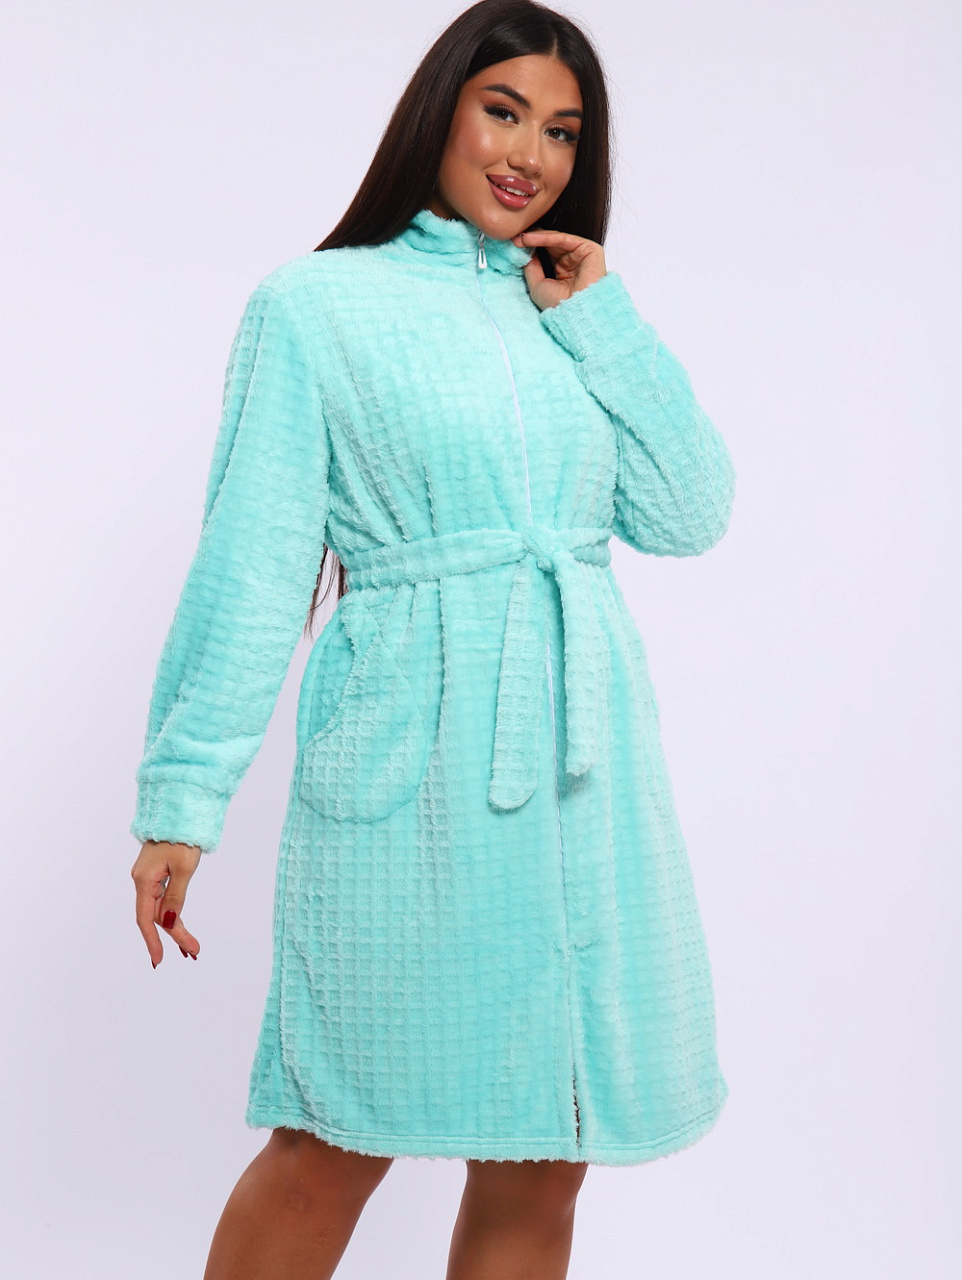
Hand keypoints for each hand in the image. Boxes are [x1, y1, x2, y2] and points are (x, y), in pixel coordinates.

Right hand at [130, 840, 202, 966]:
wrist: (180, 810)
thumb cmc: (182, 836)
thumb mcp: (184, 868)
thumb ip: (176, 898)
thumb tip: (169, 923)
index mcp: (144, 880)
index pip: (145, 919)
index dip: (152, 941)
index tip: (159, 961)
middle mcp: (142, 880)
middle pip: (155, 915)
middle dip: (173, 936)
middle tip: (194, 952)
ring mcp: (148, 875)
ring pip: (160, 907)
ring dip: (175, 926)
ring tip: (191, 945)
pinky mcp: (156, 871)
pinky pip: (163, 897)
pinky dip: (173, 911)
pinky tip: (180, 923)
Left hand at [511, 228, 606, 310]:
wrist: (574, 313)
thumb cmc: (559, 306)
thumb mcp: (537, 285)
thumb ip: (531, 266)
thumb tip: (525, 251)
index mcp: (564, 273)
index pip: (547, 254)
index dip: (531, 248)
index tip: (514, 245)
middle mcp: (574, 263)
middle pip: (551, 245)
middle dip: (533, 241)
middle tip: (515, 239)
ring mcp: (582, 256)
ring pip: (557, 240)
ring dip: (537, 237)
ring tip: (521, 238)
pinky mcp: (590, 249)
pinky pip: (564, 239)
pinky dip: (546, 237)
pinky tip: (530, 238)